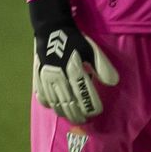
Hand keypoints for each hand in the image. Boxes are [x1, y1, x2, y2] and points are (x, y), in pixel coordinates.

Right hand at [30, 0, 118, 123]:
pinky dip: (51, 106)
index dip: (91, 106)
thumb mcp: (92, 50)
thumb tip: (114, 83)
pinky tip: (57, 107)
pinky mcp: (36, 79)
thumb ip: (103, 67)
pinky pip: (42, 98)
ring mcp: (45, 80)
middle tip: (86, 120)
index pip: (84, 95)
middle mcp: (58, 77)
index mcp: (73, 70)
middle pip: (69, 103)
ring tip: (74, 117)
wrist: (51, 31)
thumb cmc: (75, 41)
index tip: (97, 112)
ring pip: (55, 104)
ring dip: (65, 113)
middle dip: (78, 115)